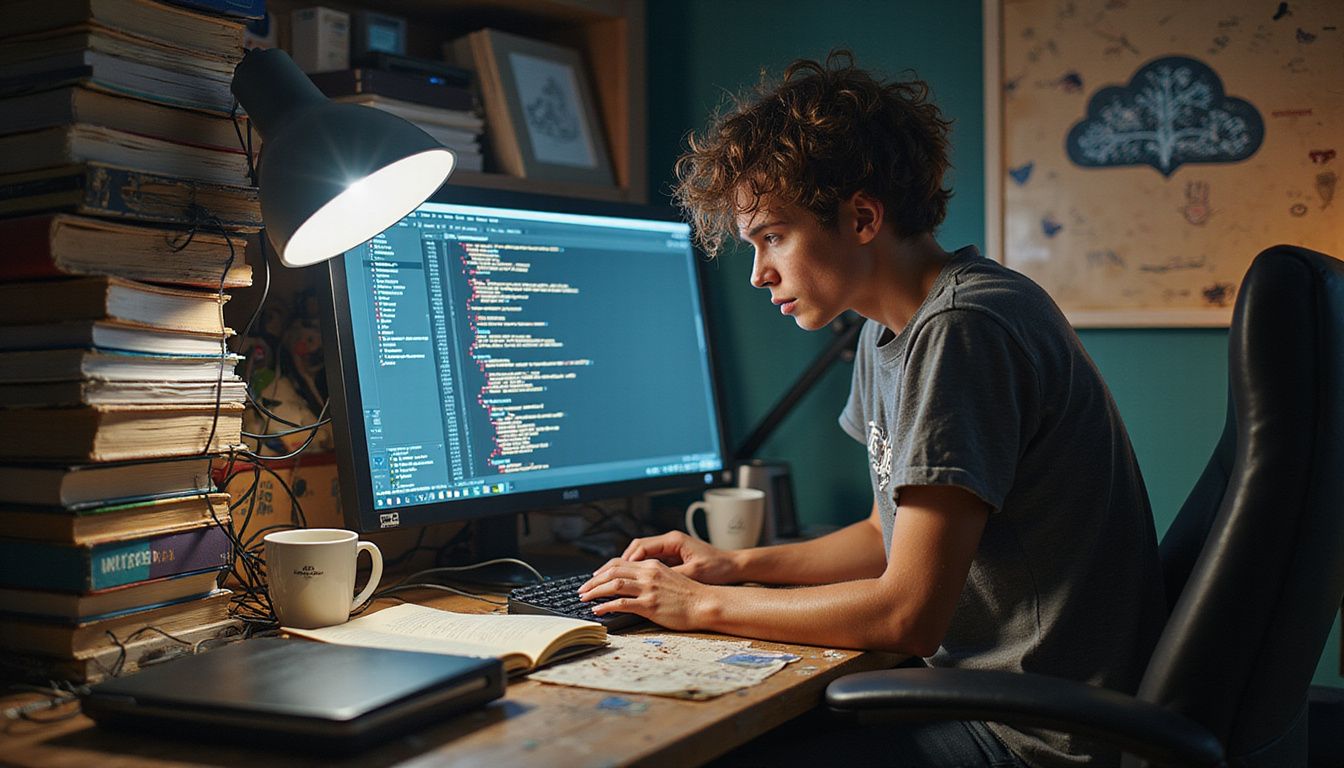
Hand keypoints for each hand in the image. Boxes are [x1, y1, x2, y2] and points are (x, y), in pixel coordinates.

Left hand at [578, 559, 711, 630]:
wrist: (706, 604)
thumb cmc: (690, 595)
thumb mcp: (669, 578)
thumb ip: (651, 578)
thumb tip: (634, 585)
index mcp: (652, 566)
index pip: (620, 563)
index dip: (603, 570)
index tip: (593, 578)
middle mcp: (648, 574)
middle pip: (612, 571)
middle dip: (593, 580)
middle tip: (582, 589)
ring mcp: (648, 589)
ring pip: (613, 584)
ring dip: (595, 591)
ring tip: (584, 598)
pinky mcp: (650, 605)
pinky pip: (621, 603)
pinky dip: (606, 605)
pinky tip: (598, 610)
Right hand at [619, 530, 742, 584]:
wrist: (733, 566)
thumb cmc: (717, 567)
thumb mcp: (694, 572)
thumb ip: (673, 574)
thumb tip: (652, 581)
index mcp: (673, 541)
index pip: (642, 547)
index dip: (627, 560)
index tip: (616, 573)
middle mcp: (670, 541)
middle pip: (636, 549)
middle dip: (620, 562)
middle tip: (604, 576)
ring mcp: (670, 549)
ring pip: (641, 555)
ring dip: (627, 566)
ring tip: (611, 580)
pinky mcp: (672, 557)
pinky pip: (649, 561)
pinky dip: (638, 570)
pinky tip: (631, 582)